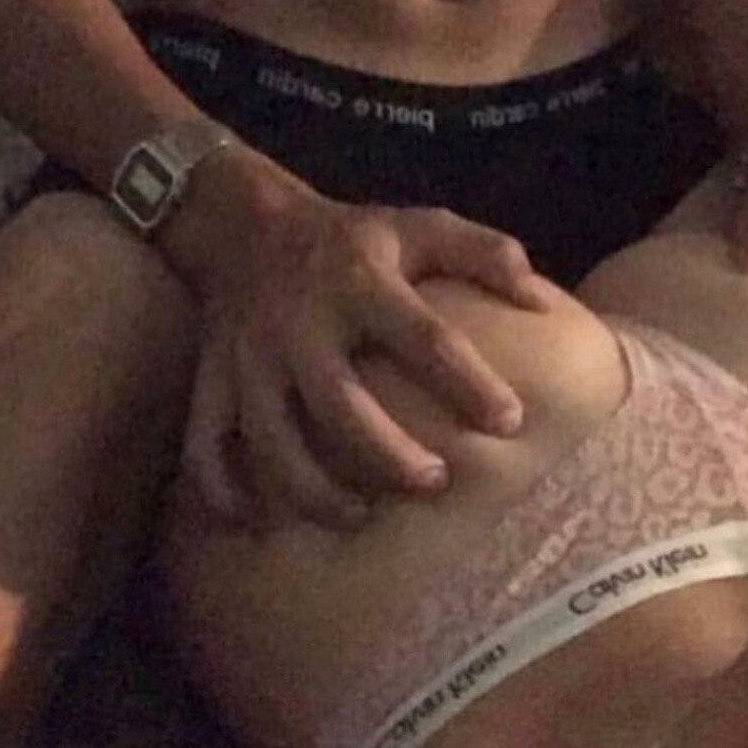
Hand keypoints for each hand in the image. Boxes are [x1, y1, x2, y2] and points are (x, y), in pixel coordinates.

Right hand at [176, 158, 553, 530]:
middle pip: (339, 404)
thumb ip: (484, 252)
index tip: (510, 421)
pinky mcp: (212, 379)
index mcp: (359, 281)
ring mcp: (249, 358)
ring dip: (313, 488)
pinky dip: (223, 490)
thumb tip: (542, 302)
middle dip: (386, 453)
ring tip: (359, 517)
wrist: (244, 224)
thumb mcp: (418, 226)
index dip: (468, 382)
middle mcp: (300, 324)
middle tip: (434, 483)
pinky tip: (257, 523)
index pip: (422, 336)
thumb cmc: (350, 238)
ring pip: (272, 438)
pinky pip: (204, 445)